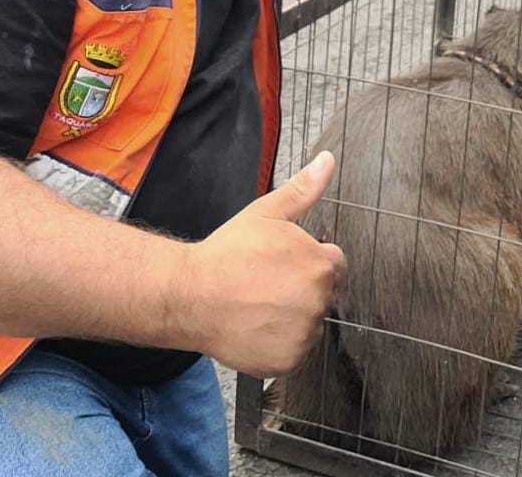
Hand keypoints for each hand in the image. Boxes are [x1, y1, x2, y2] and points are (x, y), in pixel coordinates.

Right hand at [175, 151, 345, 377]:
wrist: (188, 296)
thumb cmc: (227, 254)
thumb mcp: (267, 213)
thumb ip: (304, 189)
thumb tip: (327, 161)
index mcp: (321, 265)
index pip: (333, 264)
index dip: (307, 260)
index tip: (281, 263)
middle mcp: (319, 302)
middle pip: (322, 294)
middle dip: (301, 287)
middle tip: (265, 284)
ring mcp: (303, 335)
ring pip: (309, 322)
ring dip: (292, 316)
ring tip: (258, 305)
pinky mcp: (287, 361)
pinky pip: (295, 350)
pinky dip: (280, 343)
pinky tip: (256, 326)